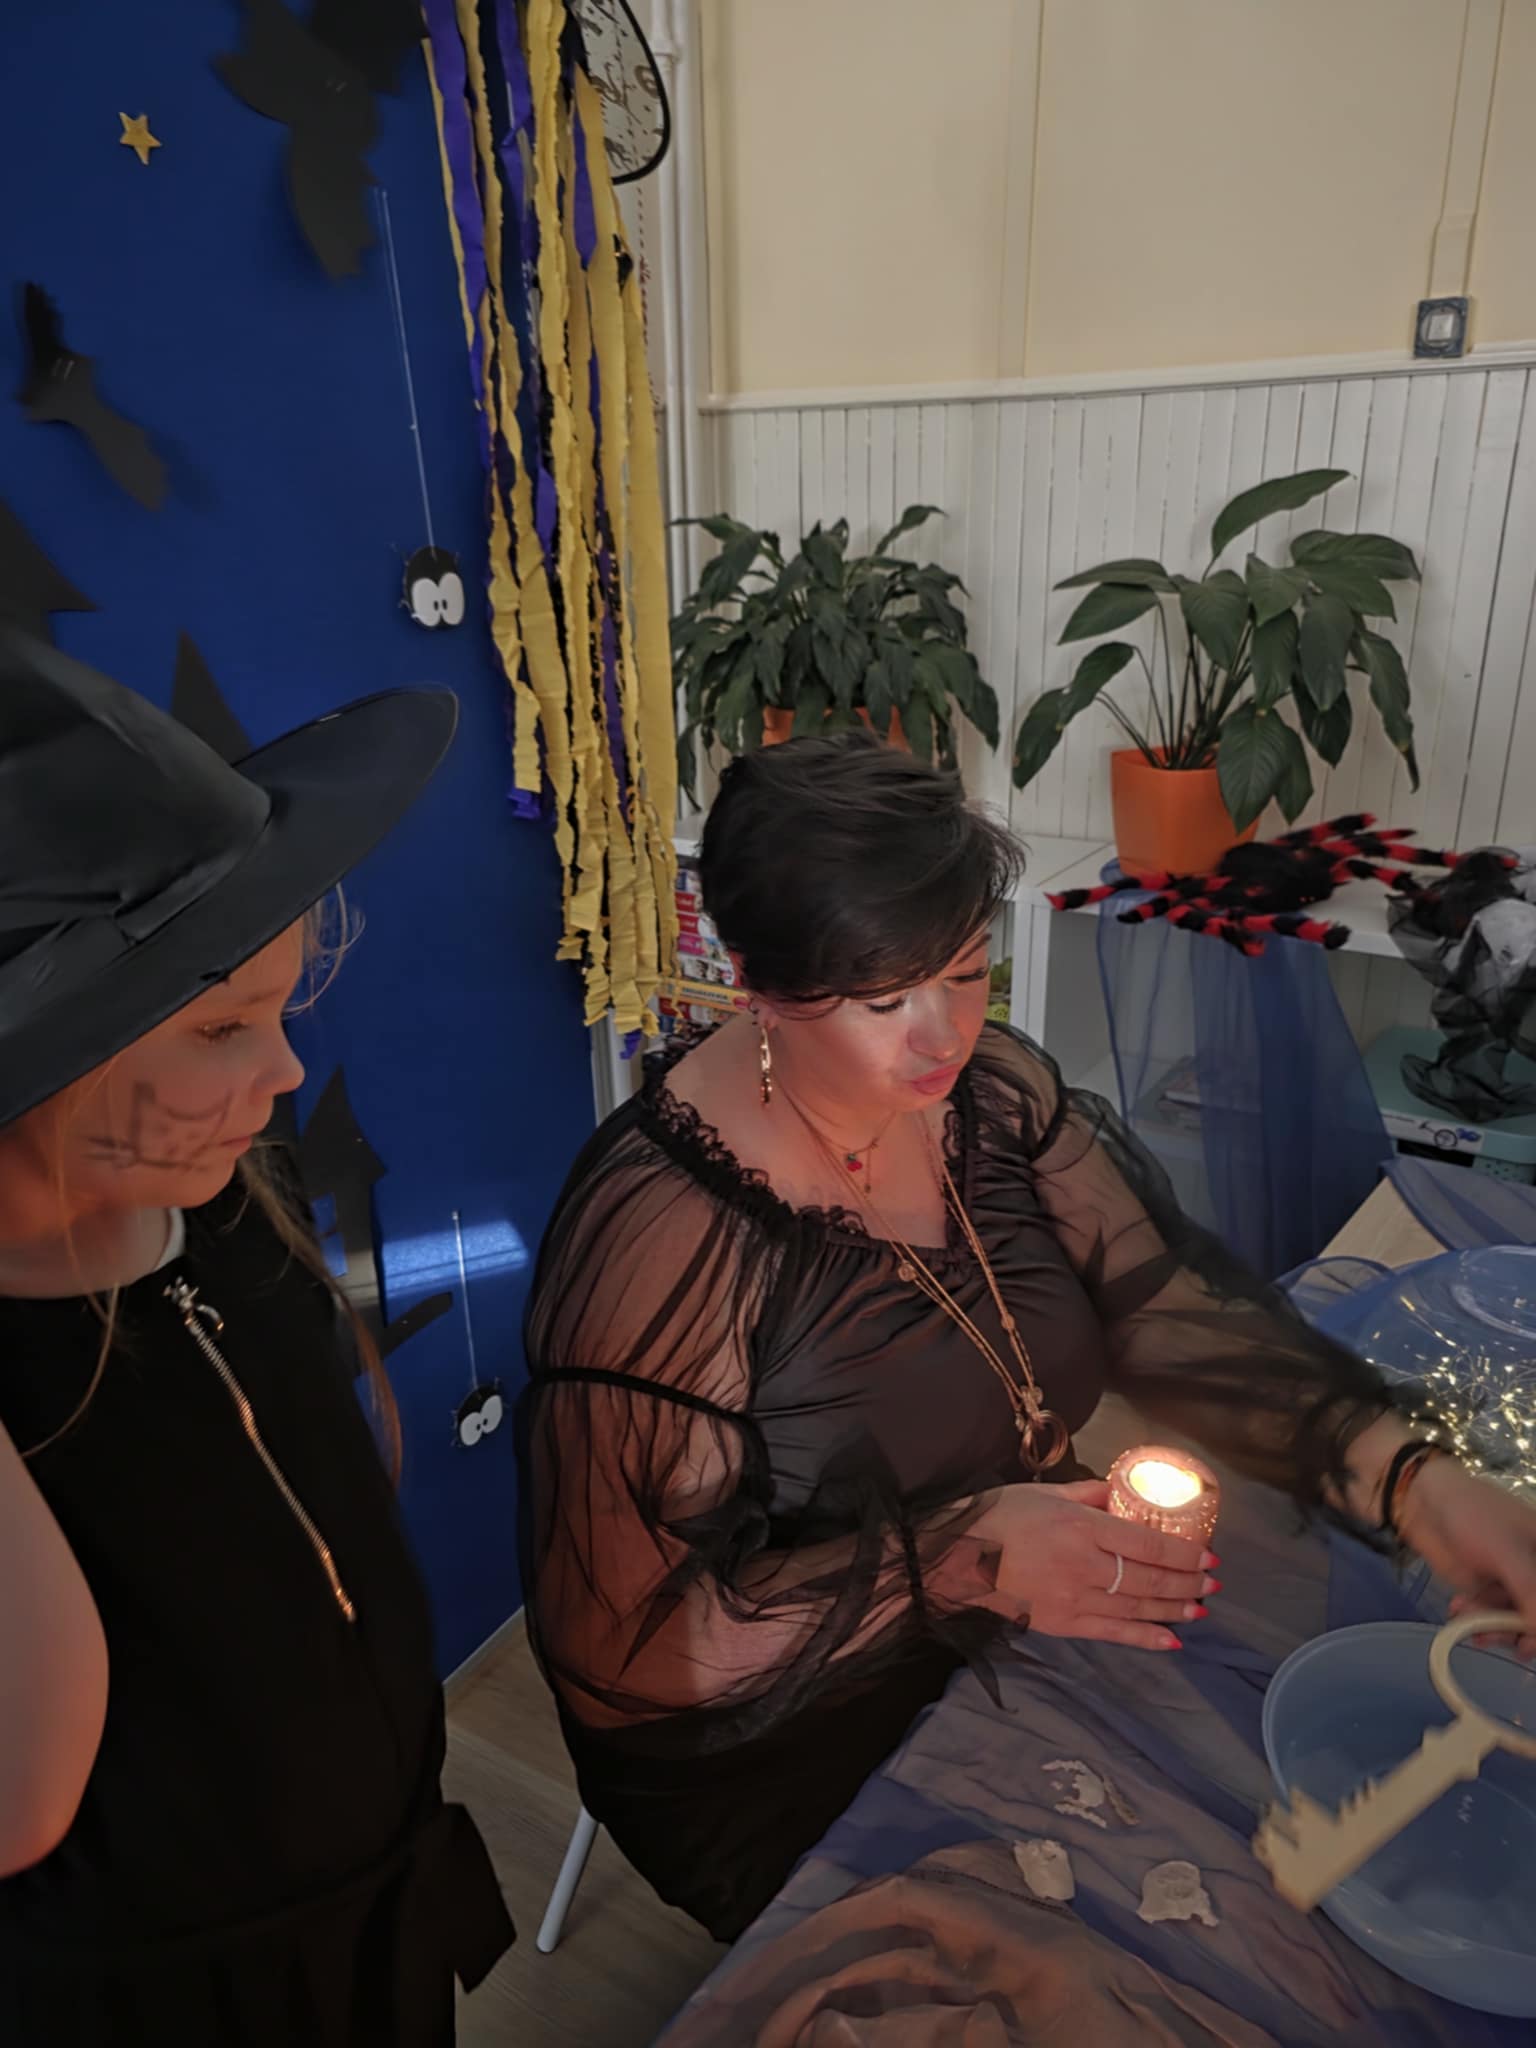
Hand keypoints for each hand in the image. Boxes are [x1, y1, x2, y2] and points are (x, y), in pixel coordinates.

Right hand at [973, 1480, 1214, 1651]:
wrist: (955, 1560)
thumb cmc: (997, 1518)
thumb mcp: (1044, 1494)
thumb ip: (1088, 1495)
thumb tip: (1120, 1493)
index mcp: (1081, 1528)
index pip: (1146, 1545)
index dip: (1183, 1554)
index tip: (1209, 1557)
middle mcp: (1085, 1566)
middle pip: (1148, 1579)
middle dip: (1187, 1583)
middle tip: (1212, 1584)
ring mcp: (1075, 1599)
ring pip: (1136, 1607)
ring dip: (1174, 1610)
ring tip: (1200, 1610)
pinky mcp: (1063, 1624)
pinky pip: (1113, 1633)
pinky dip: (1145, 1638)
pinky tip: (1171, 1641)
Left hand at [1397, 1459, 1535, 1657]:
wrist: (1424, 1501)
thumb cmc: (1472, 1515)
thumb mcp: (1507, 1551)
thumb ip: (1530, 1590)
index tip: (1529, 1641)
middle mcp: (1534, 1570)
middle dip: (1521, 1631)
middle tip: (1505, 1642)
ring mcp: (1512, 1581)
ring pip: (1516, 1621)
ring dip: (1495, 1628)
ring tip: (1469, 1620)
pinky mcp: (1488, 1588)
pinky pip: (1492, 1616)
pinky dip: (1477, 1620)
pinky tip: (1458, 1610)